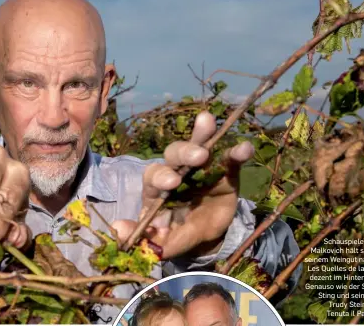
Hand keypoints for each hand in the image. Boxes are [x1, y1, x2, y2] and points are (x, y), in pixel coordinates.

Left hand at [112, 112, 253, 259]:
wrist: (205, 235)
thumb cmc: (178, 233)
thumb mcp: (166, 241)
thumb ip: (147, 239)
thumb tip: (119, 230)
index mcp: (158, 188)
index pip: (154, 176)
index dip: (161, 176)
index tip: (171, 182)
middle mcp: (177, 171)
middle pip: (174, 154)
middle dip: (184, 152)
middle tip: (198, 156)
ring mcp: (201, 168)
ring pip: (198, 145)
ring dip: (202, 135)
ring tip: (207, 121)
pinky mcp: (224, 170)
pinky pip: (229, 158)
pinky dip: (237, 152)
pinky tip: (245, 148)